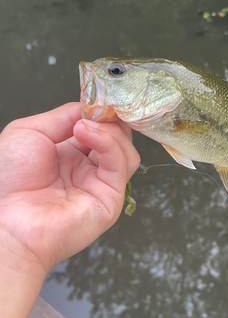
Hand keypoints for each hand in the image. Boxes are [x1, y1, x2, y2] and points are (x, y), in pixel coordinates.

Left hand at [0, 102, 139, 277]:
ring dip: (109, 131)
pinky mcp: (110, 198)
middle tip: (100, 108)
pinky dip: (109, 144)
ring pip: (125, 149)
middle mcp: (87, 167)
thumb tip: (91, 106)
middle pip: (118, 137)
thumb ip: (64, 115)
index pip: (100, 126)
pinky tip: (88, 134)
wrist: (5, 220)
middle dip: (111, 118)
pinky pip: (120, 165)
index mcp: (69, 152)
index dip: (102, 110)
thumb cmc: (7, 180)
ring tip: (83, 126)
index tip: (100, 96)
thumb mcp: (30, 131)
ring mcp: (99, 183)